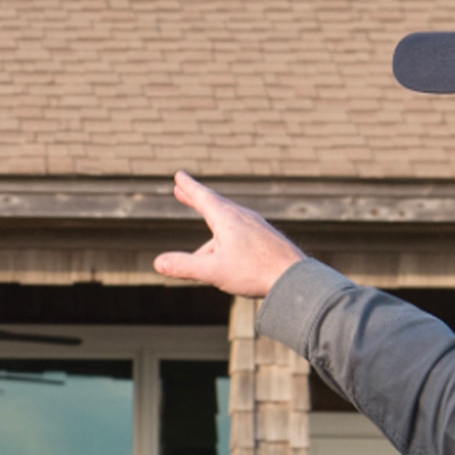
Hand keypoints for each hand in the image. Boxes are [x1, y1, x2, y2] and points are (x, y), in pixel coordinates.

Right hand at [153, 171, 305, 297]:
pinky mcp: (267, 239)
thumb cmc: (255, 272)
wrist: (295, 279)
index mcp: (227, 219)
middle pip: (215, 204)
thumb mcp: (213, 271)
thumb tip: (158, 262)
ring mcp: (257, 227)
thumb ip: (185, 266)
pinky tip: (229, 260)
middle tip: (182, 190)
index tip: (179, 175)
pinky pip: (241, 234)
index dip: (188, 187)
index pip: (203, 197)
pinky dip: (227, 239)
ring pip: (228, 224)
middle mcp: (242, 217)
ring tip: (202, 254)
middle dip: (197, 198)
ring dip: (212, 228)